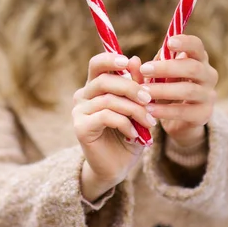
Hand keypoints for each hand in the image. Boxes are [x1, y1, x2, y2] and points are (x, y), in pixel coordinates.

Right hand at [73, 53, 155, 200]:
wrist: (118, 167)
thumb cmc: (129, 133)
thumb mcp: (137, 107)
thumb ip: (135, 84)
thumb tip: (135, 59)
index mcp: (95, 87)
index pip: (96, 64)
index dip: (110, 59)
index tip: (127, 62)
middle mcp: (83, 96)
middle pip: (104, 80)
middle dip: (130, 88)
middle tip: (148, 99)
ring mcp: (79, 111)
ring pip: (108, 100)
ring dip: (133, 110)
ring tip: (148, 122)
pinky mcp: (80, 127)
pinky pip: (106, 116)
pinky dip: (125, 123)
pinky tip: (134, 133)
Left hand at [139, 35, 217, 147]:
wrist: (180, 120)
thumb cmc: (167, 88)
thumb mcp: (157, 76)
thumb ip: (145, 69)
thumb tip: (133, 61)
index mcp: (198, 59)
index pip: (197, 45)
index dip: (185, 42)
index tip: (169, 42)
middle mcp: (208, 75)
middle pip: (193, 67)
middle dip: (167, 68)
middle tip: (145, 69)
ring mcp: (209, 95)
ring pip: (189, 90)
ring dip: (163, 90)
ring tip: (143, 92)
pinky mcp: (204, 114)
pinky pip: (185, 111)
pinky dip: (165, 110)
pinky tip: (150, 109)